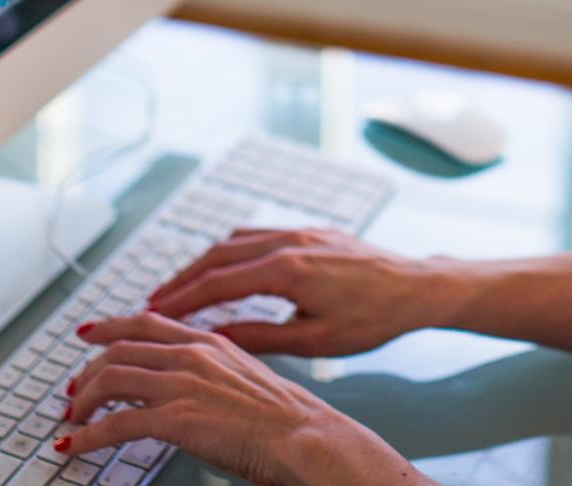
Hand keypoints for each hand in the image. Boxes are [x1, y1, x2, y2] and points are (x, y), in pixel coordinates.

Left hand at [58, 311, 424, 485]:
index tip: (88, 333)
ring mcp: (182, 384)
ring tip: (72, 421)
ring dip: (83, 402)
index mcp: (210, 341)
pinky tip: (76, 447)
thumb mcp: (248, 378)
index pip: (146, 322)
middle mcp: (192, 354)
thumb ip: (216, 372)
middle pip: (119, 348)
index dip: (110, 326)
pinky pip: (114, 424)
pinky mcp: (176, 418)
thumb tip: (193, 385)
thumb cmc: (287, 420)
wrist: (306, 437)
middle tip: (73, 391)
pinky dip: (88, 436)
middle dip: (87, 370)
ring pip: (110, 379)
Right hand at [147, 228, 442, 356]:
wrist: (417, 287)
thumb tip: (216, 337)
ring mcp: (301, 231)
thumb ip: (260, 337)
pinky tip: (224, 263)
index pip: (218, 282)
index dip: (181, 299)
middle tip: (154, 301)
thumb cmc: (374, 318)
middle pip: (218, 255)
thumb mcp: (315, 341)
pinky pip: (259, 232)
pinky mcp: (311, 230)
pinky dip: (232, 248)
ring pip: (236, 239)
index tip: (154, 312)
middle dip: (183, 279)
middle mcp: (290, 241)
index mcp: (288, 270)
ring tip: (180, 285)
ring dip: (204, 262)